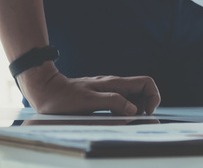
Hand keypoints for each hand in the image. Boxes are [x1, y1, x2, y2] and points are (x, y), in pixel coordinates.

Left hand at [17, 62, 159, 114]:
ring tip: (125, 122)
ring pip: (133, 98)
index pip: (146, 83)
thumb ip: (112, 102)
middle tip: (136, 120)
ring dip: (135, 110)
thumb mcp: (88, 101)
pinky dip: (124, 112)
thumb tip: (133, 110)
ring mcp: (109, 90)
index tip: (147, 113)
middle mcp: (115, 85)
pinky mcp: (103, 97)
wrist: (46, 90)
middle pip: (142, 91)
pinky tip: (114, 120)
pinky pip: (121, 103)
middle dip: (146, 106)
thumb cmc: (64, 97)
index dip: (153, 97)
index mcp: (115, 84)